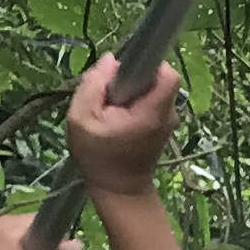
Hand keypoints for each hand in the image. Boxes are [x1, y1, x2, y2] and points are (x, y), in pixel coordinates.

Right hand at [63, 53, 180, 198]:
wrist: (119, 189)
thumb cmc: (98, 156)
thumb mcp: (81, 118)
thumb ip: (93, 86)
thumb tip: (110, 60)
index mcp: (152, 112)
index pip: (167, 74)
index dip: (147, 65)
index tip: (123, 73)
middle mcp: (168, 113)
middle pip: (157, 78)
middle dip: (132, 78)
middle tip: (109, 94)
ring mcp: (168, 119)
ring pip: (152, 89)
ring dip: (131, 91)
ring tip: (110, 108)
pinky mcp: (163, 124)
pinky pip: (150, 100)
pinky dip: (134, 102)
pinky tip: (117, 116)